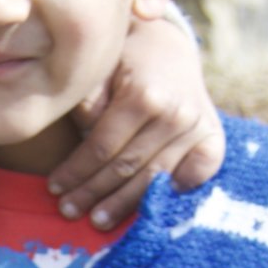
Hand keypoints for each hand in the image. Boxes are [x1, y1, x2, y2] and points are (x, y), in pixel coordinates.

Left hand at [46, 12, 224, 227]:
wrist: (166, 47)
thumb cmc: (122, 63)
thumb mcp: (98, 72)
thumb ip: (87, 105)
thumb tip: (82, 145)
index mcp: (144, 96)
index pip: (102, 146)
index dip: (76, 171)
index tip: (54, 188)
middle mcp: (176, 115)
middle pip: (127, 167)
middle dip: (93, 193)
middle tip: (68, 211)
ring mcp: (198, 128)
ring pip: (155, 179)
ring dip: (124, 204)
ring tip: (97, 220)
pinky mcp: (214, 138)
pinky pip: (197, 174)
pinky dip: (175, 193)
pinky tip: (150, 209)